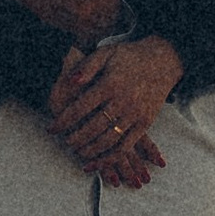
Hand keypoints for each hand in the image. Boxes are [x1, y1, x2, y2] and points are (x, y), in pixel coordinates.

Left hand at [50, 34, 179, 184]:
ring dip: (90, 150)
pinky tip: (97, 163)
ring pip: (108, 140)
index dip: (63, 120)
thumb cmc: (130, 56)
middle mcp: (123, 101)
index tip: (52, 128)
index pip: (80, 107)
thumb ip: (87, 66)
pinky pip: (126, 146)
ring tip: (78, 151)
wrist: (163, 60)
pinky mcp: (145, 124)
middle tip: (65, 141)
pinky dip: (110, 158)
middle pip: (93, 128)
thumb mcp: (106, 53)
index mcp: (110, 84)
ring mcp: (135, 114)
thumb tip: (70, 80)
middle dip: (75, 138)